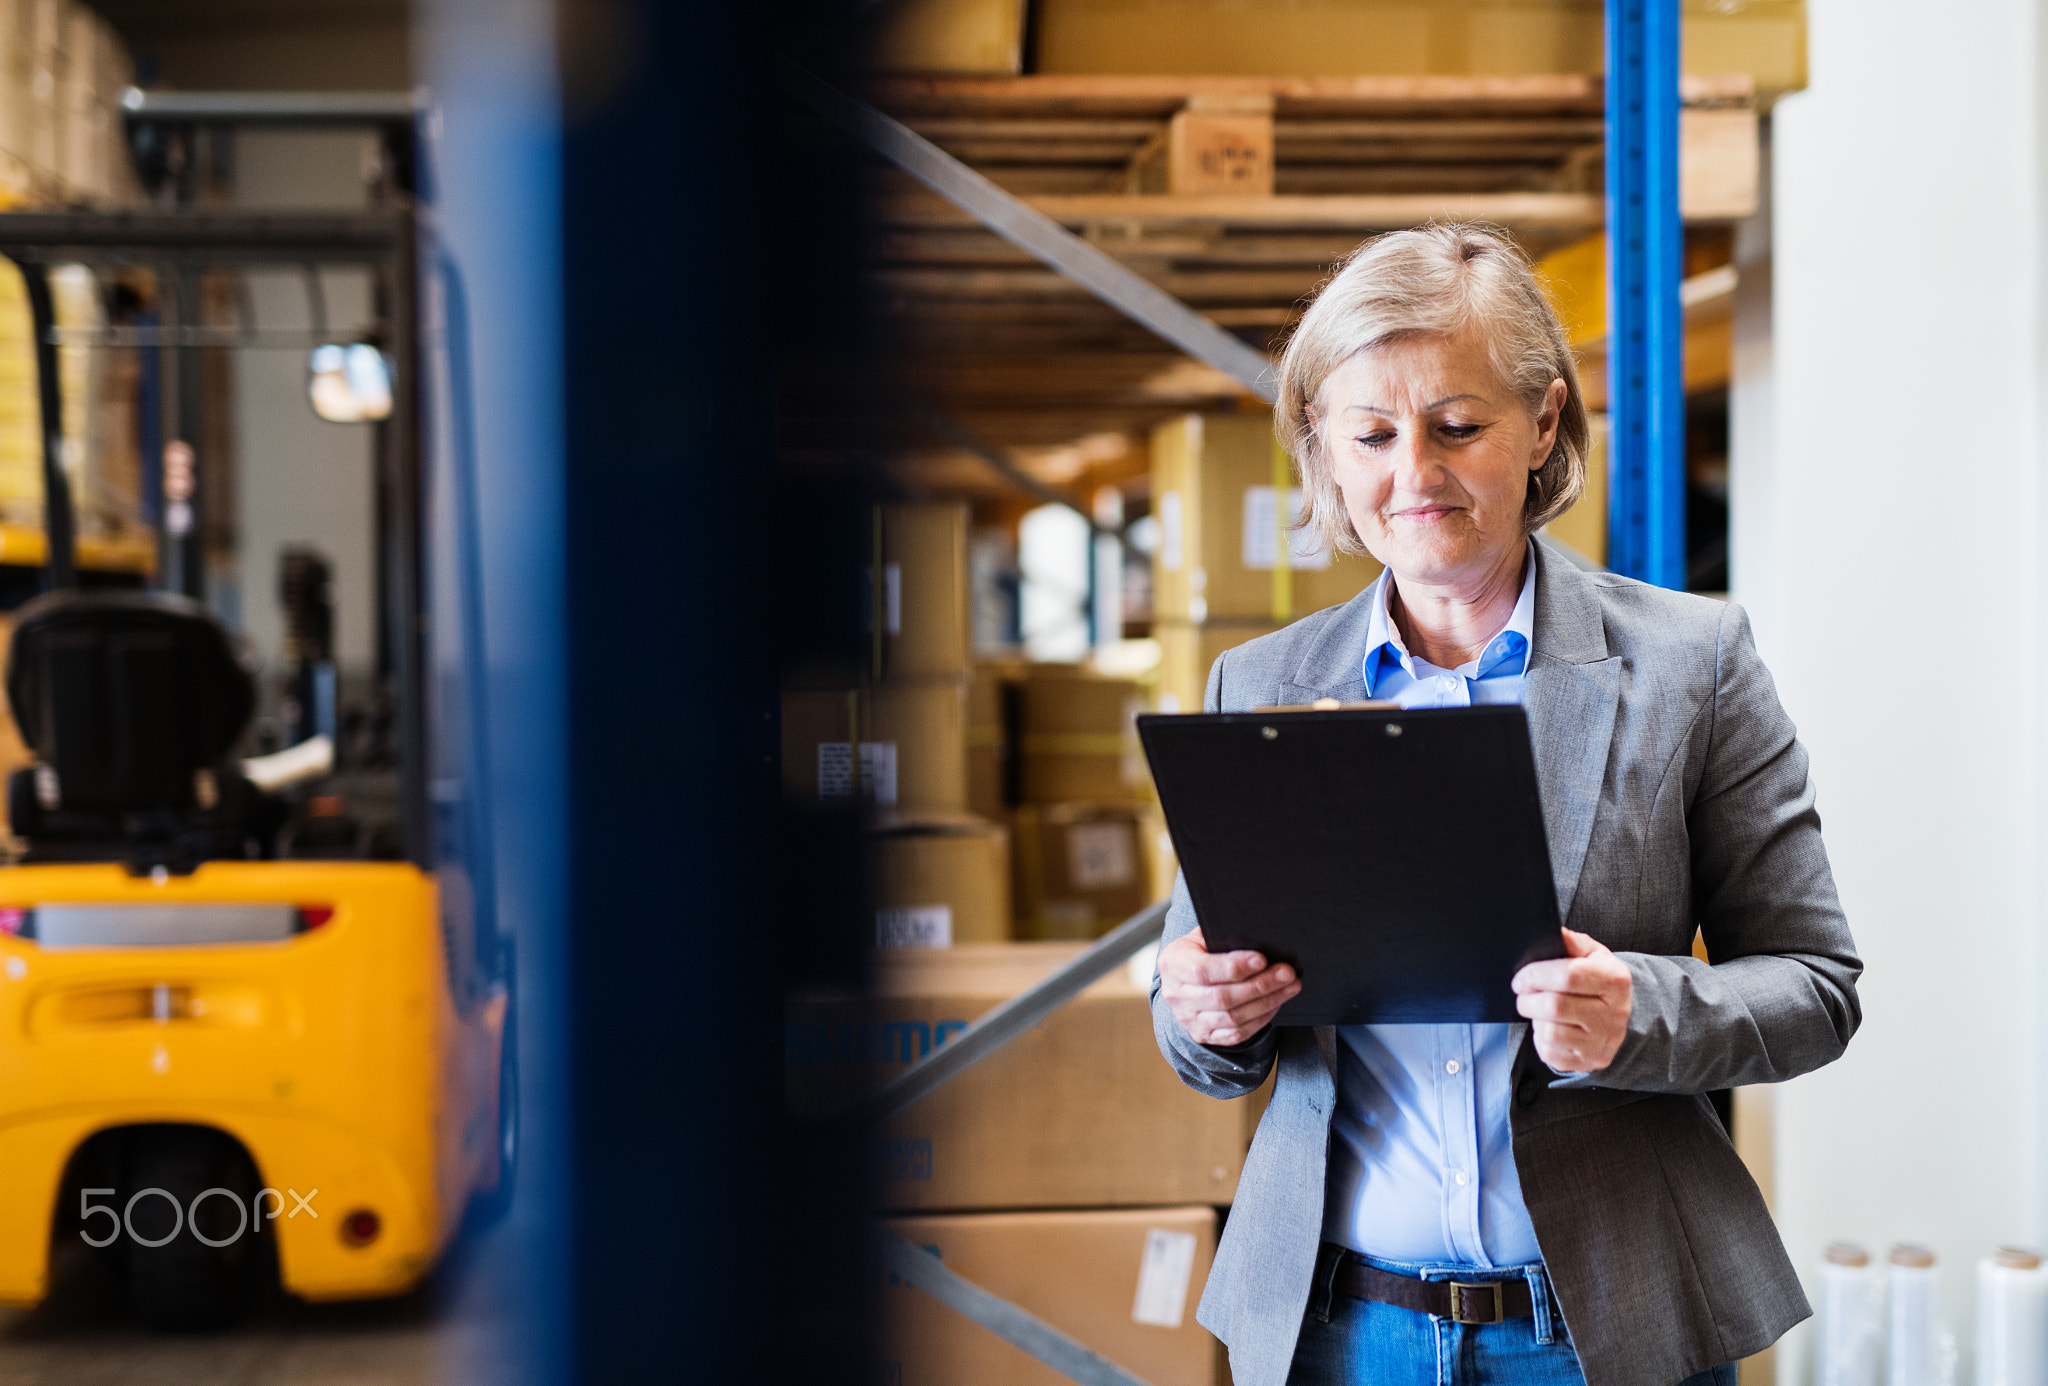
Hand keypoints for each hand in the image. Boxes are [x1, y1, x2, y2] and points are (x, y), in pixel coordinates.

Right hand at [1158, 926, 1301, 1046]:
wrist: (1182, 977)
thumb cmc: (1199, 950)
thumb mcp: (1201, 936)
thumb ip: (1222, 937)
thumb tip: (1258, 939)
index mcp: (1172, 963)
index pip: (1202, 970)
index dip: (1234, 967)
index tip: (1262, 960)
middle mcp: (1175, 994)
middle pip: (1222, 997)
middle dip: (1260, 985)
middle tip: (1287, 973)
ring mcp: (1188, 1018)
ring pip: (1232, 1018)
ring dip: (1266, 1002)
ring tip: (1289, 987)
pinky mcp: (1202, 1034)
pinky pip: (1235, 1034)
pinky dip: (1260, 1020)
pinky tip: (1275, 1004)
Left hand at [1512, 928, 1632, 1072]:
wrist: (1617, 1015)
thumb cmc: (1597, 979)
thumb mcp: (1592, 954)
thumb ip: (1572, 942)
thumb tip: (1553, 932)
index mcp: (1615, 980)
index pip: (1568, 976)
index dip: (1536, 975)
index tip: (1521, 978)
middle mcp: (1614, 1013)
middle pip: (1555, 1006)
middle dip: (1528, 999)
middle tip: (1523, 995)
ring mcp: (1603, 1041)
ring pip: (1550, 1032)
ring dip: (1534, 1020)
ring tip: (1538, 1011)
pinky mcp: (1591, 1061)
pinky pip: (1550, 1053)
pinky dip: (1541, 1040)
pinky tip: (1548, 1028)